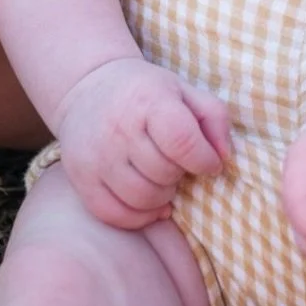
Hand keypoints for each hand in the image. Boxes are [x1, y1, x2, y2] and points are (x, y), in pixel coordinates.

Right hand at [55, 55, 230, 229]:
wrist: (89, 87)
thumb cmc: (146, 92)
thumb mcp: (184, 90)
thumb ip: (214, 117)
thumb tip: (224, 157)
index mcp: (149, 100)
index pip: (182, 140)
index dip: (203, 159)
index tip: (209, 163)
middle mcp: (119, 128)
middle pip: (163, 173)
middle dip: (180, 174)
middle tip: (178, 164)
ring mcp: (97, 156)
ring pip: (141, 198)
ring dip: (162, 197)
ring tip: (163, 180)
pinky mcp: (81, 179)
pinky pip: (114, 215)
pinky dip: (138, 217)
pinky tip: (149, 203)